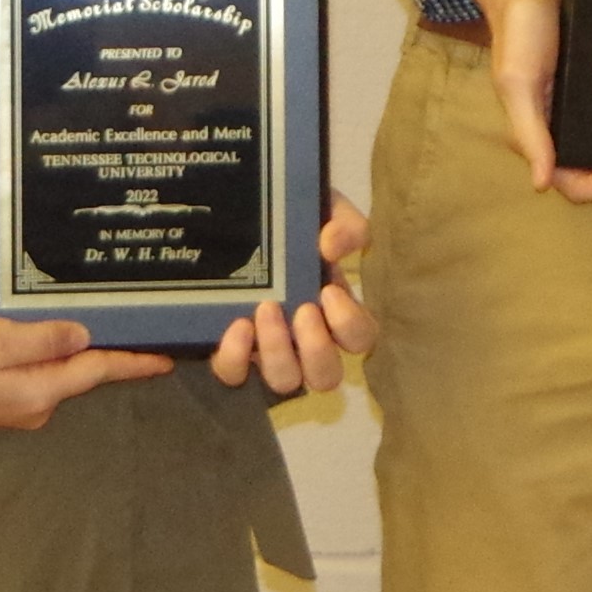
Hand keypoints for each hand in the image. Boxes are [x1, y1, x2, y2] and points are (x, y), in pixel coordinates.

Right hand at [0, 305, 172, 428]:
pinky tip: (52, 336)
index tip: (171, 356)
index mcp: (39, 392)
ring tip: (105, 322)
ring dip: (79, 351)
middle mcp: (33, 406)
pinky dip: (50, 354)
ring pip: (58, 373)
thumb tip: (85, 338)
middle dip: (111, 352)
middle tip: (141, 323)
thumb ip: (43, 340)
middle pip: (82, 374)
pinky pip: (35, 373)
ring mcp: (12, 406)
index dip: (135, 361)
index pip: (98, 372)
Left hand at [210, 195, 378, 393]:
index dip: (350, 325)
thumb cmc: (292, 218)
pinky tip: (236, 325)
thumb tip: (332, 246)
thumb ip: (344, 224)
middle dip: (317, 348)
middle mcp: (306, 341)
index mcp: (336, 311)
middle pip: (327, 377)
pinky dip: (236, 357)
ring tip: (265, 310)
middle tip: (302, 310)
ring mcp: (267, 351)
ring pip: (285, 381)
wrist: (239, 211)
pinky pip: (234, 374)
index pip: (360, 339)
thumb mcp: (326, 209)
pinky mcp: (231, 352)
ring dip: (278, 352)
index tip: (329, 291)